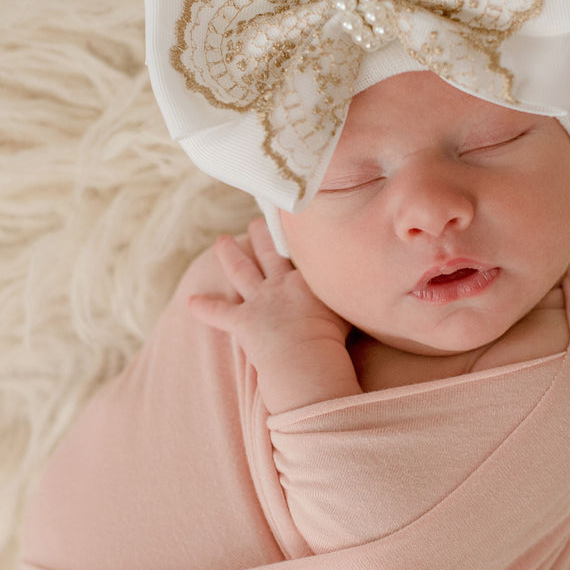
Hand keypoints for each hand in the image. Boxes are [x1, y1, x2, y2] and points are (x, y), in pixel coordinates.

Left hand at [188, 218, 358, 410]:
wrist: (306, 356)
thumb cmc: (335, 337)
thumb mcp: (353, 308)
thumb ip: (357, 292)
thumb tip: (380, 279)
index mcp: (306, 278)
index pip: (300, 249)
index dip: (294, 231)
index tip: (291, 213)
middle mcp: (280, 284)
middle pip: (268, 252)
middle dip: (261, 234)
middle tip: (257, 221)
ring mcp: (259, 302)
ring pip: (241, 272)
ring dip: (229, 255)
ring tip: (221, 241)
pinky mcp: (243, 323)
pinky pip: (220, 314)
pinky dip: (205, 308)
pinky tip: (190, 301)